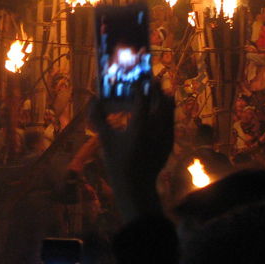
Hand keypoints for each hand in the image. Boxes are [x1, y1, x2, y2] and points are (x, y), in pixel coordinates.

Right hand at [90, 89, 174, 221]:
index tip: (136, 79)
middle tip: (150, 79)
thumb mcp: (105, 141)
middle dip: (155, 88)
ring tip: (158, 88)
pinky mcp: (170, 141)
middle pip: (160, 100)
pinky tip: (163, 107)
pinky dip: (167, 110)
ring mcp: (166, 135)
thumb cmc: (117, 162)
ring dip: (164, 96)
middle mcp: (156, 129)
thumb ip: (98, 119)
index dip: (140, 87)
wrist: (136, 186)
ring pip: (169, 109)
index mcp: (139, 128)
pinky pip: (171, 120)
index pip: (142, 100)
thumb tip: (92, 100)